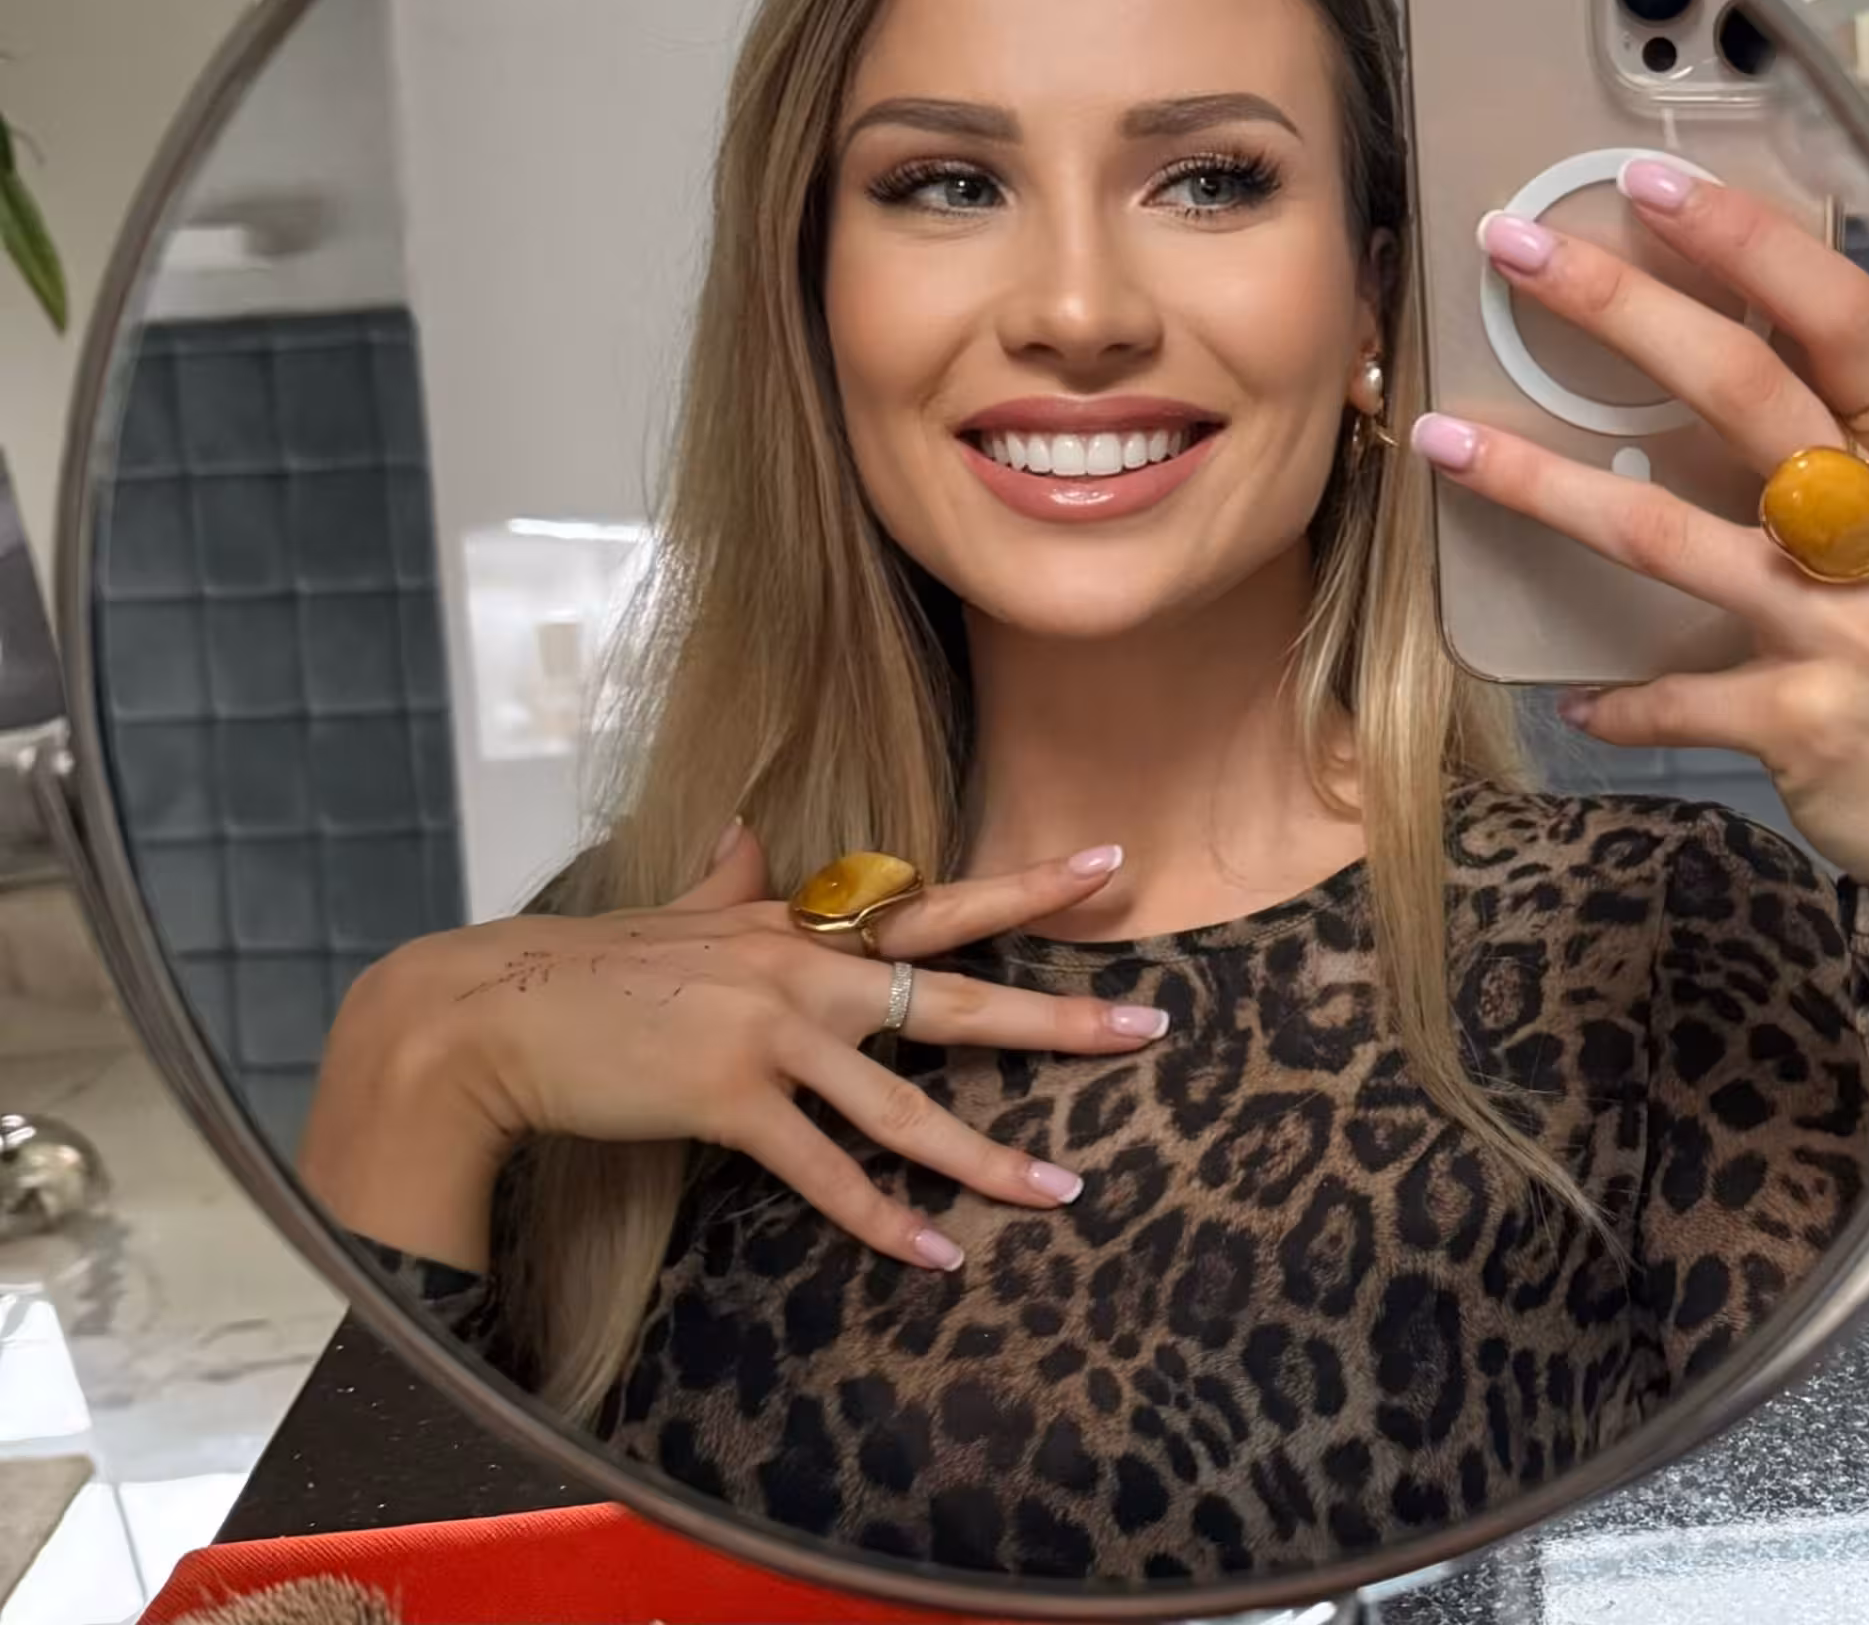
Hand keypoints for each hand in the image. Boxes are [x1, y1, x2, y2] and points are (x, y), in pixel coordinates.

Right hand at [305, 827, 1162, 1272]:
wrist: (498, 1008)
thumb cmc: (593, 966)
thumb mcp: (678, 910)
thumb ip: (728, 878)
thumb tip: (748, 832)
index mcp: (800, 927)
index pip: (934, 902)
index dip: (1024, 885)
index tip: (1106, 865)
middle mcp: (801, 969)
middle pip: (954, 992)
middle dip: (1058, 1014)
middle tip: (1149, 1024)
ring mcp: (768, 1031)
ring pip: (903, 1102)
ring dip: (987, 1157)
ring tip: (1064, 1191)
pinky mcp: (728, 1097)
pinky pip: (823, 1171)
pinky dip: (882, 1220)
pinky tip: (935, 1257)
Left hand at [1412, 160, 1868, 890]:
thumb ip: (1844, 461)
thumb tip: (1726, 373)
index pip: (1838, 320)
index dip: (1750, 245)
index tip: (1648, 182)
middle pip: (1742, 390)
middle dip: (1618, 308)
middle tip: (1505, 249)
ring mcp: (1851, 620)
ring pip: (1668, 533)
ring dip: (1543, 485)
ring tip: (1442, 442)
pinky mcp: (1810, 719)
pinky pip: (1681, 698)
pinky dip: (1624, 702)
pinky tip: (1575, 703)